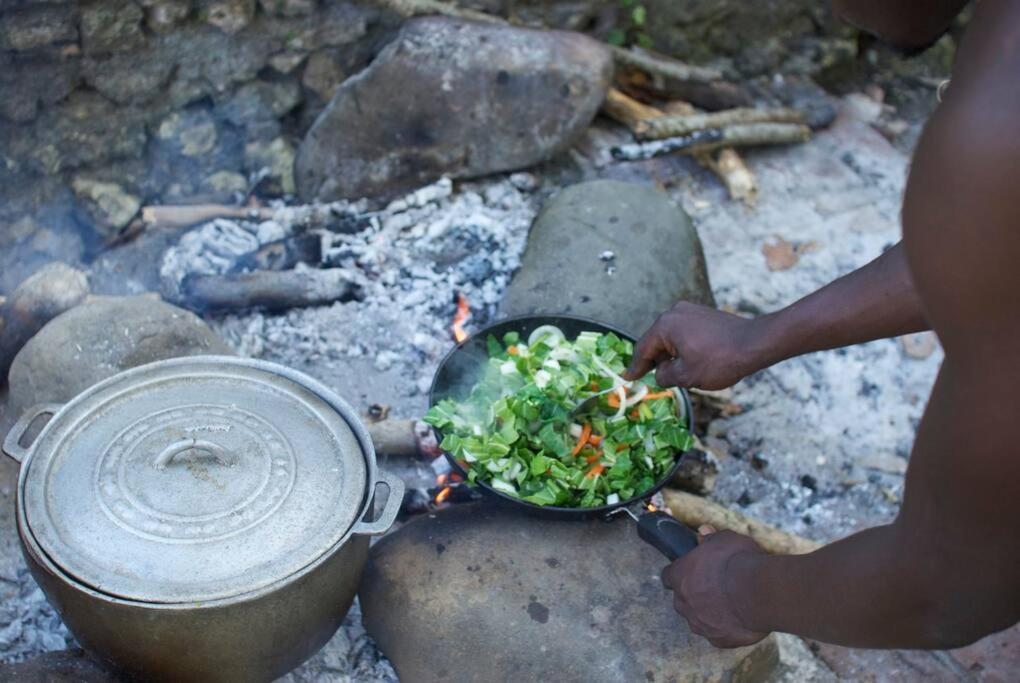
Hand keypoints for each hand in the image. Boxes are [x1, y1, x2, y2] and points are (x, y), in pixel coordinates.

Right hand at [623, 302, 768, 388]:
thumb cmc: (719, 361)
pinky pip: (685, 332)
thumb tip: (660, 373)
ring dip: (670, 354)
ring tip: (674, 373)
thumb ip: (664, 376)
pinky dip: (682, 347)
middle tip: (650, 378)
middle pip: (656, 341)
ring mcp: (691, 311)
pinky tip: (690, 361)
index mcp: (665, 325)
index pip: (644, 349)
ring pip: (671, 337)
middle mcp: (675, 313)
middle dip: (654, 360)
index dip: (636, 367)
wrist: (755, 343)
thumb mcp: (686, 376)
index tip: (627, 377)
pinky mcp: (704, 315)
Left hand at [662, 528, 768, 647]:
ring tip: (730, 604)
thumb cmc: (738, 561)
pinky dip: (726, 628)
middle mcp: (684, 602)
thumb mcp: (725, 539)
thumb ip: (711, 538)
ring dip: (709, 612)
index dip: (679, 573)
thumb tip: (704, 532)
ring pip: (698, 619)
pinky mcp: (718, 640)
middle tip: (715, 586)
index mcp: (680, 575)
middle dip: (694, 594)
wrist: (758, 592)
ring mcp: (700, 624)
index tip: (690, 571)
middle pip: (682, 599)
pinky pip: (718, 634)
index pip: (668, 576)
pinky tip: (740, 619)